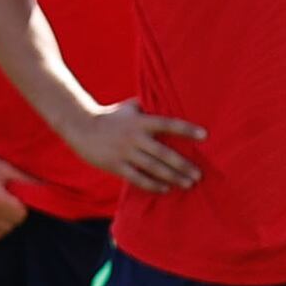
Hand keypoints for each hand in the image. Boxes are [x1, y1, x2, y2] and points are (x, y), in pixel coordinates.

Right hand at [61, 100, 204, 193]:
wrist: (80, 127)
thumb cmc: (110, 116)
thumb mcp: (129, 107)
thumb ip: (148, 106)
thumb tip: (167, 97)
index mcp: (140, 121)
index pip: (168, 124)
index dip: (186, 129)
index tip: (204, 135)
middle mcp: (134, 137)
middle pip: (163, 153)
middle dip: (183, 165)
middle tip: (199, 175)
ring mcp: (125, 152)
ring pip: (153, 168)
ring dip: (172, 177)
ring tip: (188, 184)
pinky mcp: (116, 165)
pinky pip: (137, 178)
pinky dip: (153, 184)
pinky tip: (166, 188)